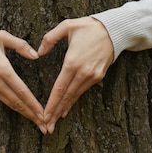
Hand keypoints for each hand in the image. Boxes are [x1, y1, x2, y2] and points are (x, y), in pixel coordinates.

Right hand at [0, 30, 46, 132]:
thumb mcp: (1, 36)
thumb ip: (20, 45)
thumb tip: (36, 55)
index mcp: (2, 68)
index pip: (22, 90)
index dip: (34, 104)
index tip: (44, 114)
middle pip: (17, 102)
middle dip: (32, 115)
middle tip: (45, 126)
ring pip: (10, 103)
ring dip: (24, 113)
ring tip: (37, 122)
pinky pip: (2, 99)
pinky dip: (14, 107)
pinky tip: (22, 110)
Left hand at [38, 17, 113, 132]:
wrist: (114, 30)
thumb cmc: (87, 27)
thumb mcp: (66, 26)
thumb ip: (49, 39)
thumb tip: (38, 52)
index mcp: (73, 61)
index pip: (59, 87)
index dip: (51, 103)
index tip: (43, 114)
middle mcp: (83, 72)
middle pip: (66, 96)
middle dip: (55, 112)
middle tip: (46, 126)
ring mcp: (92, 75)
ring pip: (74, 96)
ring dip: (63, 109)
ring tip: (53, 122)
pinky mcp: (98, 76)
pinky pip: (82, 92)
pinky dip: (72, 101)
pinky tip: (65, 110)